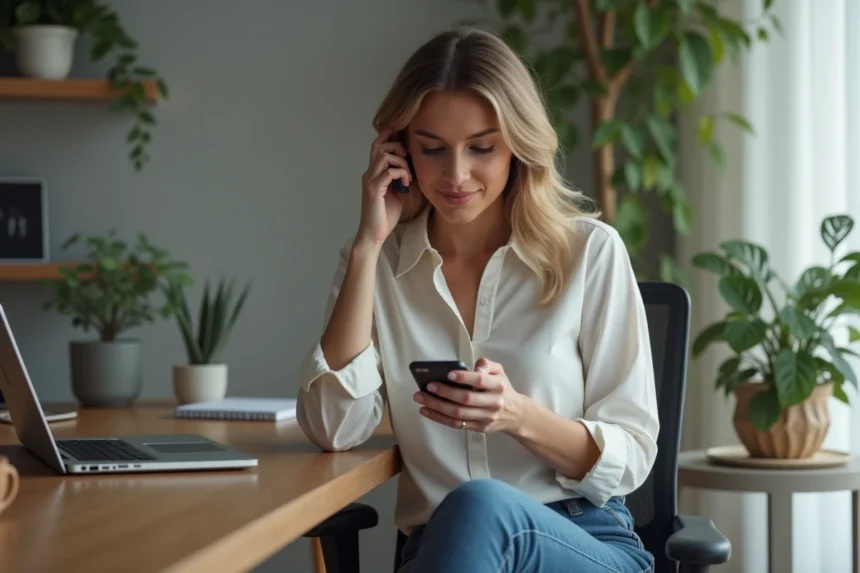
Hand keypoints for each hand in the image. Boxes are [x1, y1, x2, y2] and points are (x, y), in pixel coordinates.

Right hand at [356, 127, 410, 246]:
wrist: (374, 234)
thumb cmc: (384, 216)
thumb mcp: (398, 194)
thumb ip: (401, 180)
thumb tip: (412, 170)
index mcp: (374, 174)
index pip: (377, 148)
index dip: (387, 138)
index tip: (402, 140)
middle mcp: (369, 174)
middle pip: (379, 146)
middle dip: (396, 147)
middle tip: (408, 159)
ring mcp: (370, 181)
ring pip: (384, 156)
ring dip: (401, 162)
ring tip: (408, 175)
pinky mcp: (373, 190)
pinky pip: (389, 172)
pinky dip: (401, 174)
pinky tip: (406, 184)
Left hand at [413, 358, 524, 433]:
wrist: (516, 414)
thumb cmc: (502, 389)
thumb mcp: (500, 371)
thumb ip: (487, 364)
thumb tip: (475, 367)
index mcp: (498, 386)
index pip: (480, 381)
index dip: (464, 378)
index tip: (449, 373)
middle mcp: (493, 403)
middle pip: (466, 399)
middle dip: (444, 392)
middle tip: (427, 386)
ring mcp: (486, 418)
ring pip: (458, 414)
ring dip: (436, 407)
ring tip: (420, 398)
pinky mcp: (478, 428)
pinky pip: (456, 424)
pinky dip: (439, 418)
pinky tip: (426, 410)